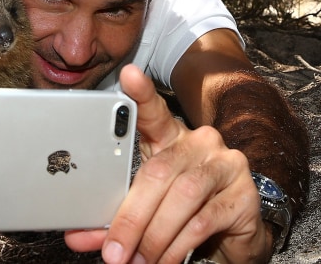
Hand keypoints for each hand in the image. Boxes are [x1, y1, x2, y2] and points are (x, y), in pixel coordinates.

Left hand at [64, 64, 269, 262]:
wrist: (233, 239)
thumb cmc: (182, 215)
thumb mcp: (144, 213)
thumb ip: (112, 220)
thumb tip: (76, 237)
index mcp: (170, 139)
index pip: (153, 113)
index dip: (140, 94)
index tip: (128, 75)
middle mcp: (200, 143)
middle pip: (159, 170)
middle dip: (131, 216)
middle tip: (113, 251)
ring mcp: (226, 165)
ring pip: (182, 195)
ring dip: (154, 235)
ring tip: (136, 261)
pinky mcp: (244, 195)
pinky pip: (204, 219)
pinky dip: (177, 245)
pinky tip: (163, 260)